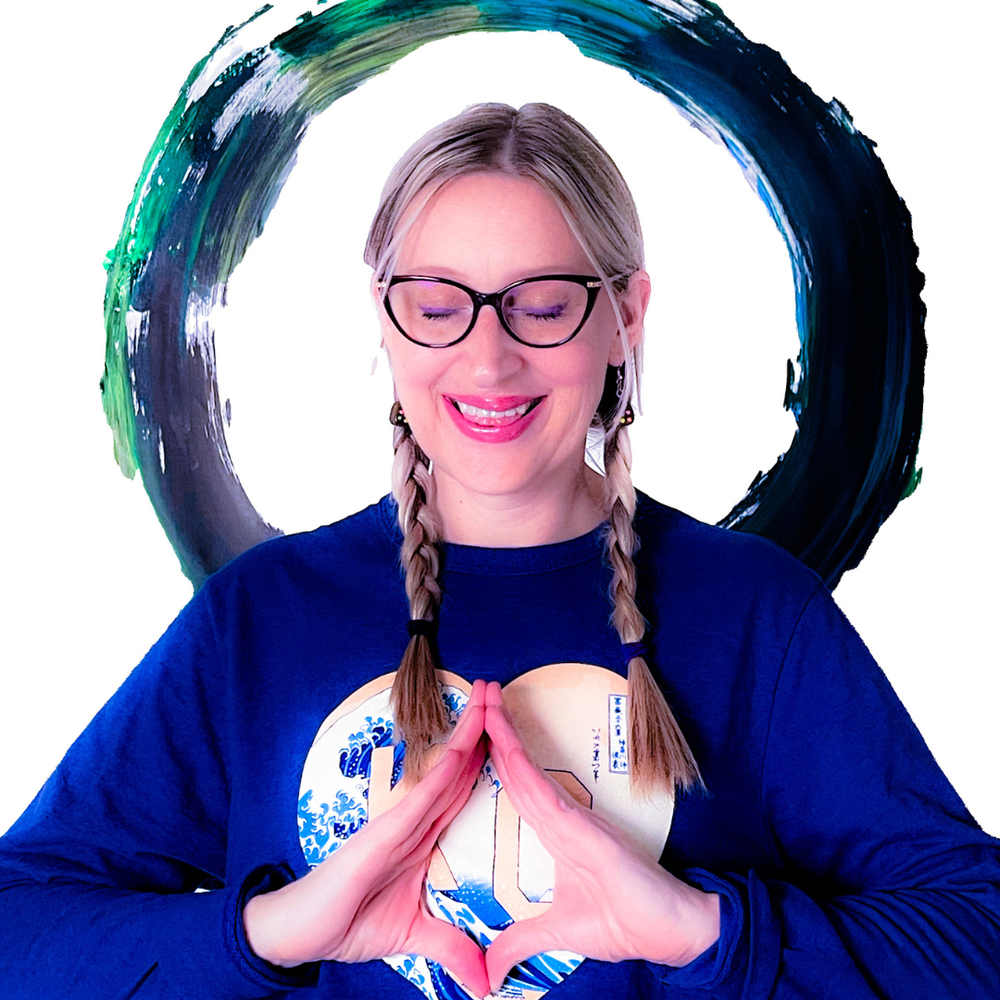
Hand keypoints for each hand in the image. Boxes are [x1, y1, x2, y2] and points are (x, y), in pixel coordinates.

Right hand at [244, 679, 489, 998]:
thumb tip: (485, 983)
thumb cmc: (351, 923)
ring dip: (467, 734)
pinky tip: (462, 751)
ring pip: (442, 772)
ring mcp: (399, 822)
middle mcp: (416, 821)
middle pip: (458, 767)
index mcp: (426, 837)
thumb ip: (451, 947)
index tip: (511, 730)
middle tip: (501, 690)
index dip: (489, 758)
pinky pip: (420, 799)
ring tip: (487, 699)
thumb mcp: (414, 936)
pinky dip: (442, 774)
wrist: (302, 934)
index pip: (465, 789)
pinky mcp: (381, 834)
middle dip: (481, 728)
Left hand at [482, 681, 718, 992]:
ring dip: (505, 737)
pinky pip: (548, 797)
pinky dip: (525, 771)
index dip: (491, 755)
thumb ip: (520, 942)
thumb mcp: (558, 934)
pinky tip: (506, 751)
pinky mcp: (589, 833)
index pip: (513, 785)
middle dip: (494, 730)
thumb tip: (488, 971)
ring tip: (487, 704)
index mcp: (553, 831)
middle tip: (478, 692)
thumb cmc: (624, 922)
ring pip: (528, 773)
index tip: (471, 728)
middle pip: (516, 768)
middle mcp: (560, 817)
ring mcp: (574, 821)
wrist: (675, 929)